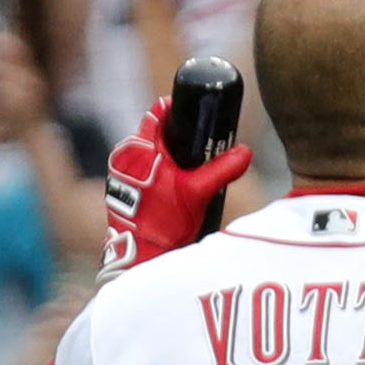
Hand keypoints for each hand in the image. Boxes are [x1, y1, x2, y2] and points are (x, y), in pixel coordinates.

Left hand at [100, 106, 253, 276]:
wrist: (141, 255)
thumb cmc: (165, 223)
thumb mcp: (198, 193)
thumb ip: (222, 170)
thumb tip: (245, 152)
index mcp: (140, 149)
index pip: (158, 113)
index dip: (179, 109)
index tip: (197, 112)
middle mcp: (124, 155)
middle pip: (155, 131)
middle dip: (176, 133)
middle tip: (200, 140)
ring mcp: (119, 171)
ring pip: (148, 149)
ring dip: (166, 152)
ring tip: (188, 163)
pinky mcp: (119, 185)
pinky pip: (140, 166)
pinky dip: (156, 167)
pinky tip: (173, 180)